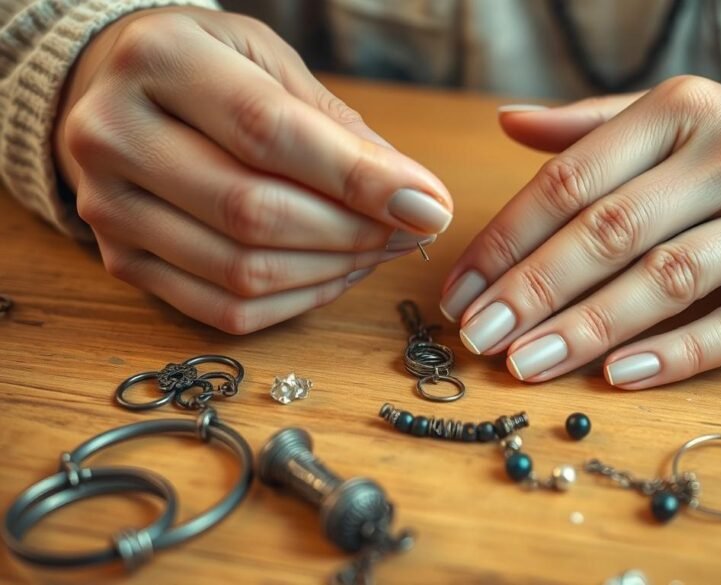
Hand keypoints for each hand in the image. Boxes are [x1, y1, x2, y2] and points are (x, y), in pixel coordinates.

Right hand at [56, 7, 451, 332]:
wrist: (116, 90)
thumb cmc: (210, 68)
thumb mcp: (271, 61)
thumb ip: (337, 126)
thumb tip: (413, 198)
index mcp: (159, 60)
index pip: (268, 133)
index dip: (358, 179)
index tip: (429, 205)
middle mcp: (114, 135)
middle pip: (254, 212)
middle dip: (354, 232)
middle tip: (413, 230)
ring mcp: (109, 208)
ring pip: (242, 272)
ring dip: (333, 270)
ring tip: (380, 248)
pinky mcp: (122, 263)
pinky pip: (223, 310)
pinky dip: (296, 301)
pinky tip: (336, 273)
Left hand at [441, 76, 720, 388]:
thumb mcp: (689, 116)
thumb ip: (597, 126)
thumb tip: (508, 124)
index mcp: (687, 109)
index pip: (573, 179)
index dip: (508, 239)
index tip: (460, 289)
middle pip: (611, 231)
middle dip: (533, 290)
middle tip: (477, 336)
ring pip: (668, 281)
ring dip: (588, 329)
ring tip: (526, 364)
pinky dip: (677, 355)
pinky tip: (620, 377)